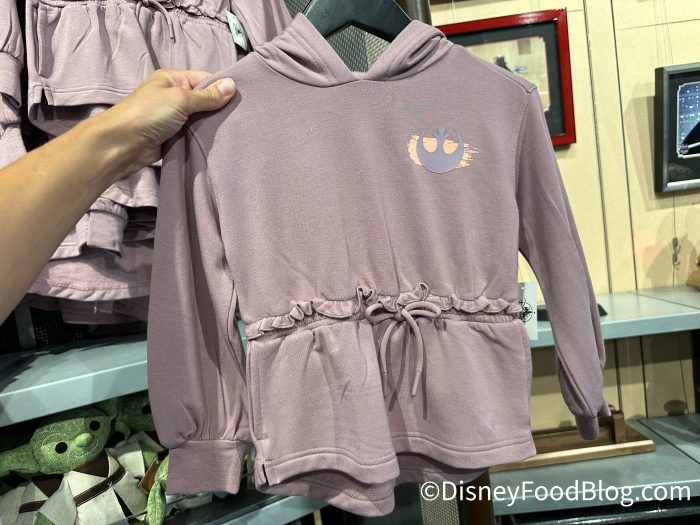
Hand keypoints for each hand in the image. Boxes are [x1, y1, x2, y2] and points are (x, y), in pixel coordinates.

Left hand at [87, 69, 235, 182]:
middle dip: (219, 109)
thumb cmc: (149, 114)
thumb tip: (233, 85)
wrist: (121, 145)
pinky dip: (202, 138)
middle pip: (203, 100)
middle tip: (239, 119)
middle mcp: (172, 96)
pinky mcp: (171, 137)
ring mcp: (171, 118)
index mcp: (172, 79)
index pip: (204, 80)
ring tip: (232, 131)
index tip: (241, 101)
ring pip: (199, 120)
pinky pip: (192, 135)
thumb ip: (207, 96)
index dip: (221, 88)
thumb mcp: (181, 99)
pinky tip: (217, 143)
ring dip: (211, 126)